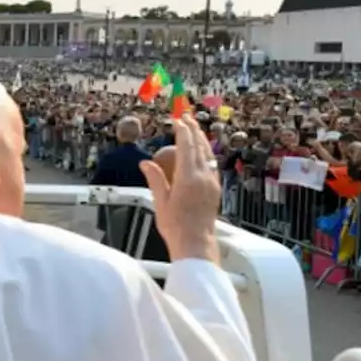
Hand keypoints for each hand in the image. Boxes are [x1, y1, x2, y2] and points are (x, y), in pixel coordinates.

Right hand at [139, 116, 220, 263]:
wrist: (196, 242)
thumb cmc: (175, 226)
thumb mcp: (160, 202)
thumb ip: (155, 179)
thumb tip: (145, 162)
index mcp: (188, 178)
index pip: (186, 147)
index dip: (182, 132)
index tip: (177, 121)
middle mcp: (203, 177)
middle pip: (200, 147)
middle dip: (193, 130)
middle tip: (187, 117)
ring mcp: (212, 182)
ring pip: (209, 154)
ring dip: (202, 140)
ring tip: (195, 129)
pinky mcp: (215, 189)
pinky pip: (212, 164)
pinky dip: (206, 153)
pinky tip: (203, 151)